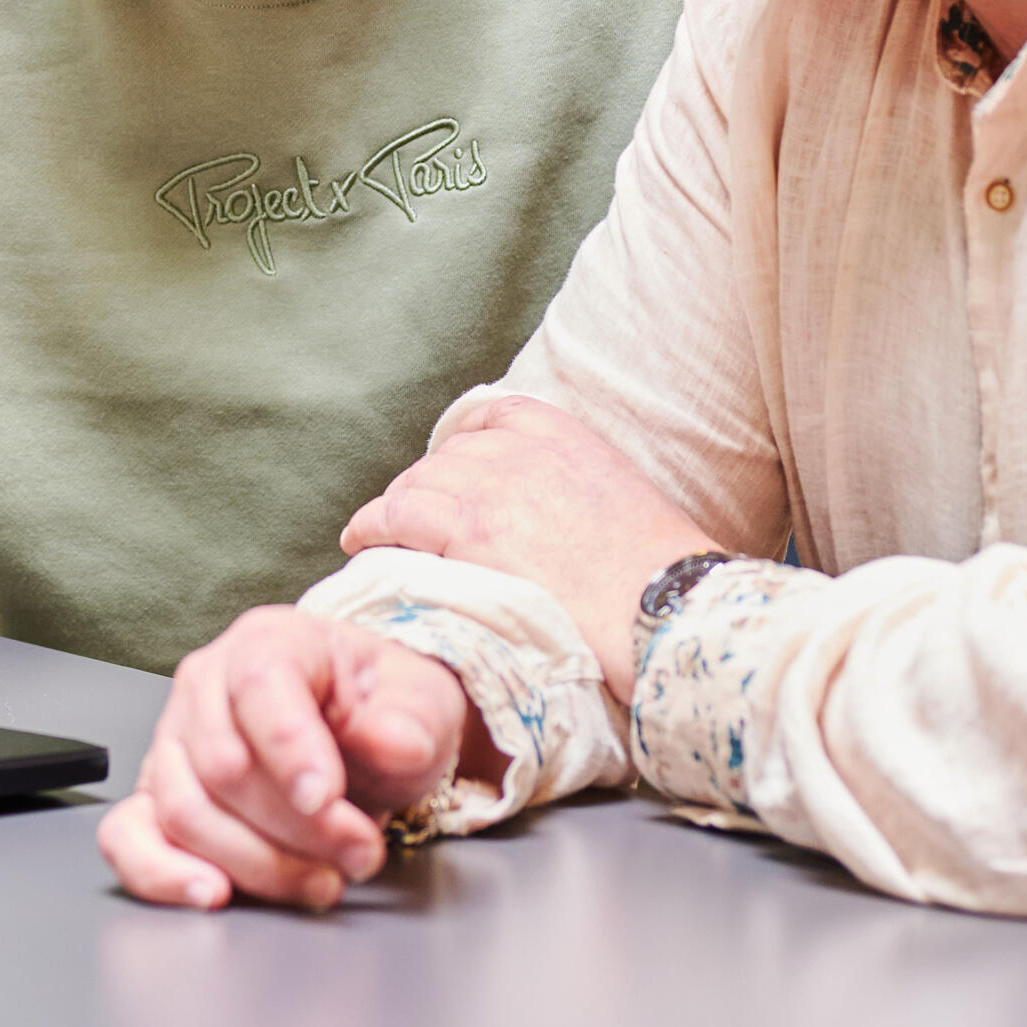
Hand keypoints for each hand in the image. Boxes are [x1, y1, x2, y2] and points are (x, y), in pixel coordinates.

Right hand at [99, 607, 475, 911]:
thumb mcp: (422, 705)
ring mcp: (174, 743)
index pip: (261, 685)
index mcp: (270, 643)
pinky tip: (213, 893)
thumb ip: (411, 723)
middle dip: (297, 826)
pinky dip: (161, 874)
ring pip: (185, 812)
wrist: (365, 740)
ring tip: (322, 881)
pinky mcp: (157, 798)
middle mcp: (207, 687)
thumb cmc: (381, 714)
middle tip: (360, 853)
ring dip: (257, 863)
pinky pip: (128, 836)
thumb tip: (393, 742)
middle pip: (225, 764)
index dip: (291, 748)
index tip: (327, 799)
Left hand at [338, 395, 713, 697]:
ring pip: (414, 484)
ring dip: (395, 511)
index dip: (460, 451)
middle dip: (427, 489)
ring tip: (382, 537)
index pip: (489, 418)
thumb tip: (548, 515)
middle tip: (414, 525)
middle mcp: (520, 449)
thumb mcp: (620, 497)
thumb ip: (572, 486)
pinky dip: (371, 527)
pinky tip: (360, 542)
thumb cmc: (657, 573)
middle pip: (445, 457)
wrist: (666, 608)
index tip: (448, 477)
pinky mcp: (469, 533)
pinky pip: (396, 517)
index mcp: (561, 432)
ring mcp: (491, 488)